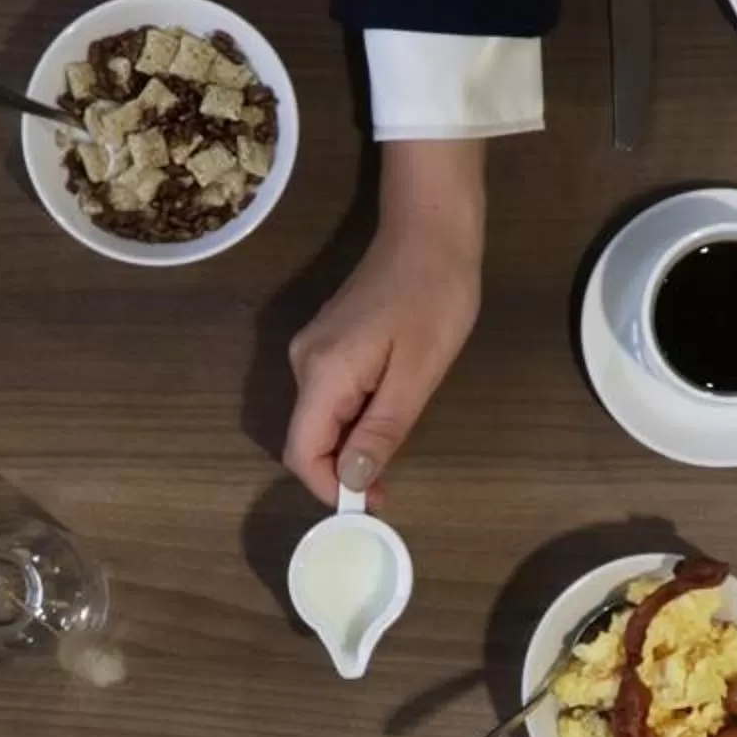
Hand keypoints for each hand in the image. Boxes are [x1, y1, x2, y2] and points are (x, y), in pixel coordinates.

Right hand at [281, 137, 484, 504]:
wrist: (431, 232)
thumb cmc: (435, 297)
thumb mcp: (418, 372)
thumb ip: (381, 429)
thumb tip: (352, 480)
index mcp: (323, 372)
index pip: (301, 452)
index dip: (328, 488)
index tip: (369, 505)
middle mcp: (303, 363)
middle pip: (307, 439)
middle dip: (342, 471)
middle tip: (390, 485)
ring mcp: (311, 351)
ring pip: (319, 421)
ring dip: (351, 445)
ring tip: (397, 445)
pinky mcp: (326, 344)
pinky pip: (331, 398)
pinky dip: (353, 420)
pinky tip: (389, 411)